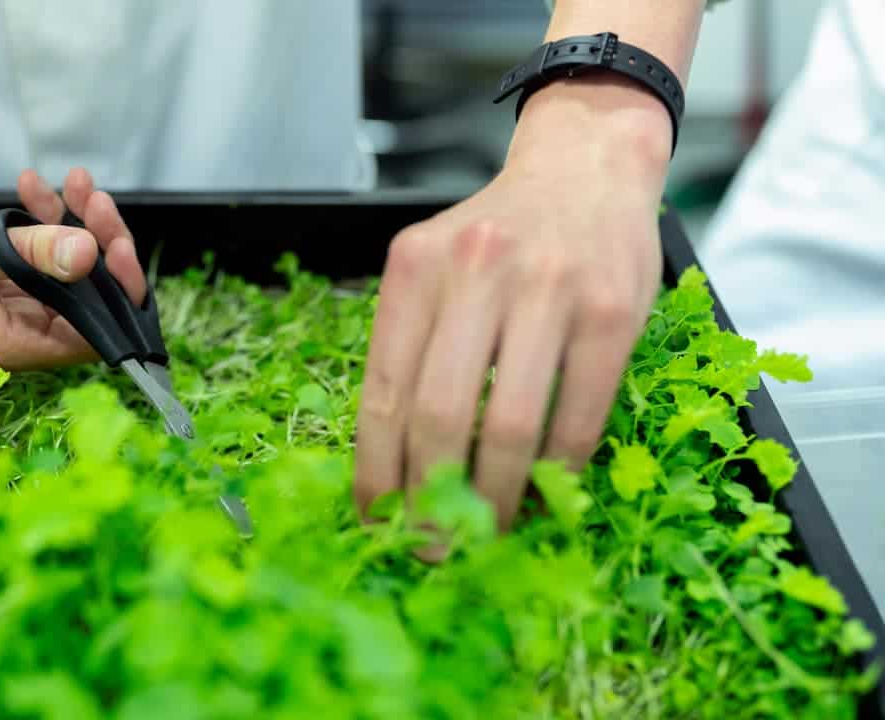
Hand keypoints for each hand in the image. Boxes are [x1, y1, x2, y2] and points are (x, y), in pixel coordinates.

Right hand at [0, 167, 143, 373]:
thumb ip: (31, 253)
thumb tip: (91, 257)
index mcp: (2, 346)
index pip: (90, 337)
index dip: (115, 293)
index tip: (117, 243)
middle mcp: (3, 340)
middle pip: (79, 303)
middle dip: (94, 245)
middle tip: (92, 196)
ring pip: (57, 279)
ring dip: (67, 229)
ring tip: (68, 182)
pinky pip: (26, 266)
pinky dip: (35, 230)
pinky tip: (31, 189)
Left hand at [354, 77, 670, 540]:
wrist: (585, 165)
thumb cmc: (498, 235)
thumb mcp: (435, 267)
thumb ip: (413, 344)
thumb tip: (394, 462)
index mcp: (415, 267)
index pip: (382, 390)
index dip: (376, 469)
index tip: (375, 518)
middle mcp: (476, 271)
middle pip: (441, 415)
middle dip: (431, 497)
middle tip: (432, 544)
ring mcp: (549, 288)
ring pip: (511, 424)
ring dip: (495, 496)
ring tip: (484, 533)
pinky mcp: (612, 310)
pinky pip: (578, 414)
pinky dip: (557, 468)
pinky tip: (543, 491)